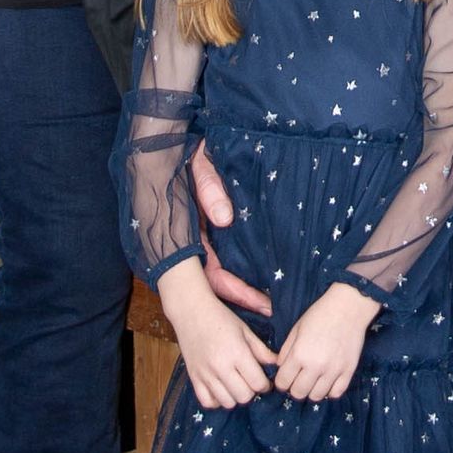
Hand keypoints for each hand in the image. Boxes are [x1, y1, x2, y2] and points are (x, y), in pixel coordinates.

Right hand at [157, 256, 278, 408]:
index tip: (265, 380)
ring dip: (235, 397)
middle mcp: (221, 367)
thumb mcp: (245, 330)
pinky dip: (216, 400)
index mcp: (237, 353)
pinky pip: (207, 402)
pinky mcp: (193, 378)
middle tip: (251, 381)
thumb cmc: (220, 317)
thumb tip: (277, 365)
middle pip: (244, 396)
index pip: (258, 383)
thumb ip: (261, 350)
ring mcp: (205, 374)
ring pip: (227, 402)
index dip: (265, 384)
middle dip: (252, 391)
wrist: (190, 310)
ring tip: (237, 384)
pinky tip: (221, 389)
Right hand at [189, 144, 272, 317]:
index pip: (212, 275)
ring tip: (273, 301)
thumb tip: (223, 217)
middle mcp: (195, 241)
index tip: (263, 302)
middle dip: (243, 297)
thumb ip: (209, 187)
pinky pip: (228, 257)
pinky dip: (244, 270)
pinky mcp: (214, 230)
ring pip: (223, 271)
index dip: (237, 291)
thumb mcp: (200, 165)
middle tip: (274, 309)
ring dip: (244, 288)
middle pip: (217, 282)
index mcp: (187, 233)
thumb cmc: (190, 152)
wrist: (179, 142)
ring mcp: (205, 236)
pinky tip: (265, 277)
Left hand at [274, 281, 380, 403]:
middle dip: (294, 388)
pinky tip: (327, 381)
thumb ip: (286, 351)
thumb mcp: (296, 329)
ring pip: (316, 397)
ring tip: (313, 380)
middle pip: (298, 393)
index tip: (285, 377)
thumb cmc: (319, 315)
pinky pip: (336, 394)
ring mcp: (333, 371)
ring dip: (312, 390)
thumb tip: (281, 368)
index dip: (281, 382)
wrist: (348, 307)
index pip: (282, 383)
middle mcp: (315, 366)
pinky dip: (329, 391)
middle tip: (299, 379)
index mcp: (299, 354)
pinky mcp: (348, 371)